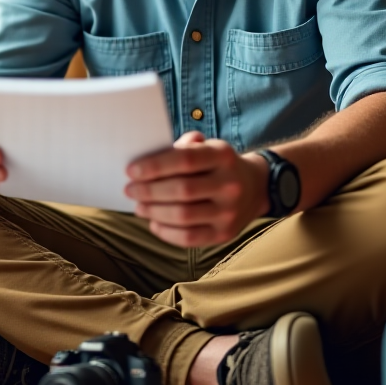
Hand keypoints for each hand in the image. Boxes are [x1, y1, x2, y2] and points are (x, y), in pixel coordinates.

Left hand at [125, 131, 268, 246]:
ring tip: (139, 207)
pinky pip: (190, 237)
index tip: (131, 170)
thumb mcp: (207, 147)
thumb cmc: (217, 166)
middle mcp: (230, 184)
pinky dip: (166, 232)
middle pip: (182, 190)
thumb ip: (182, 147)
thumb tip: (148, 160)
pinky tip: (154, 223)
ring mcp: (230, 212)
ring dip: (154, 212)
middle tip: (130, 190)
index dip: (155, 166)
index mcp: (223, 156)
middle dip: (149, 191)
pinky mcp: (225, 234)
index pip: (185, 159)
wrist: (255, 188)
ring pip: (183, 216)